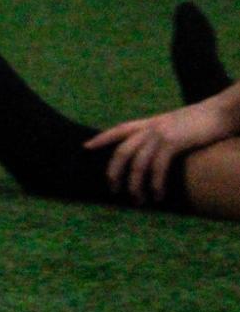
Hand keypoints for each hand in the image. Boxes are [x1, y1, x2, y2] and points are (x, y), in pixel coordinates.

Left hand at [86, 99, 232, 203]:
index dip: (102, 139)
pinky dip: (156, 184)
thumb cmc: (204, 121)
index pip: (119, 130)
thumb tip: (157, 150)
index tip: (86, 147)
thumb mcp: (177, 125)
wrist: (224, 112)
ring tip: (138, 200)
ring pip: (138, 163)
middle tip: (114, 189)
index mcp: (150, 122)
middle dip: (114, 172)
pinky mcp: (174, 142)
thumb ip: (163, 134)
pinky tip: (158, 195)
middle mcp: (151, 127)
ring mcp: (161, 134)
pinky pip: (158, 167)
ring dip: (136, 184)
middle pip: (122, 151)